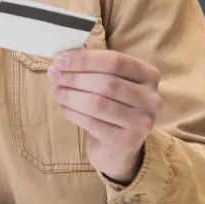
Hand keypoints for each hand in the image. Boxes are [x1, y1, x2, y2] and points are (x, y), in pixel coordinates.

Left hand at [47, 49, 162, 182]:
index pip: (115, 61)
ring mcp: (142, 122)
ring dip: (70, 95)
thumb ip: (91, 66)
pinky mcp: (126, 142)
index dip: (85, 59)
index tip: (60, 60)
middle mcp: (151, 99)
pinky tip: (64, 108)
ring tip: (56, 92)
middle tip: (53, 75)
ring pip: (98, 104)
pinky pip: (92, 123)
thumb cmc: (112, 104)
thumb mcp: (109, 80)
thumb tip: (62, 57)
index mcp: (148, 75)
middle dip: (74, 78)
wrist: (119, 146)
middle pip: (106, 83)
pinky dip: (73, 113)